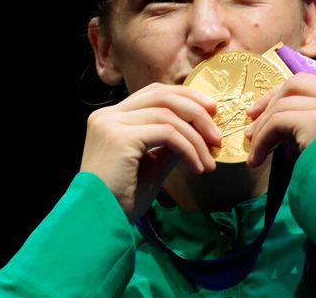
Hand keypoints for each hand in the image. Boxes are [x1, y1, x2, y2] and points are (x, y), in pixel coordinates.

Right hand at [80, 83, 220, 221]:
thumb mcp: (152, 165)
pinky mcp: (121, 137)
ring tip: (209, 161)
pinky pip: (167, 134)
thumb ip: (170, 144)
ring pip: (168, 115)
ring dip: (196, 138)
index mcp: (111, 117)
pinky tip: (197, 168)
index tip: (211, 113)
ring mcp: (112, 123)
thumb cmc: (121, 199)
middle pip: (162, 95)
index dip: (186, 97)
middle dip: (196, 111)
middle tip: (217, 134)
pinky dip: (188, 148)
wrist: (98, 221)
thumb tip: (199, 132)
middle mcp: (108, 115)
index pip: (154, 93)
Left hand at [244, 73, 315, 167]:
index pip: (308, 83)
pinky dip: (262, 139)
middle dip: (267, 103)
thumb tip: (272, 117)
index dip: (279, 95)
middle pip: (294, 84)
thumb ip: (315, 121)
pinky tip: (257, 158)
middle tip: (251, 128)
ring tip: (255, 152)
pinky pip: (277, 122)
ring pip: (283, 104)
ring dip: (262, 129)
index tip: (261, 112)